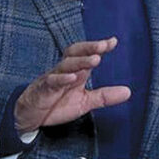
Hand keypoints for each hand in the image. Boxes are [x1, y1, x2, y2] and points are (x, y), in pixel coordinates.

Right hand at [13, 37, 129, 133]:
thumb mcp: (84, 102)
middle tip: (103, 46)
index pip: (87, 54)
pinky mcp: (43, 90)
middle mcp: (64, 71)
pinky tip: (72, 77)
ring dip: (80, 61)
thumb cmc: (56, 104)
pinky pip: (52, 81)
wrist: (31, 116)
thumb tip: (128, 92)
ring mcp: (53, 79)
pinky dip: (62, 78)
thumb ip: (104, 96)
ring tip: (95, 59)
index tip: (113, 41)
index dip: (99, 47)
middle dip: (89, 47)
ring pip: (66, 65)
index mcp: (76, 72)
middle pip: (75, 52)